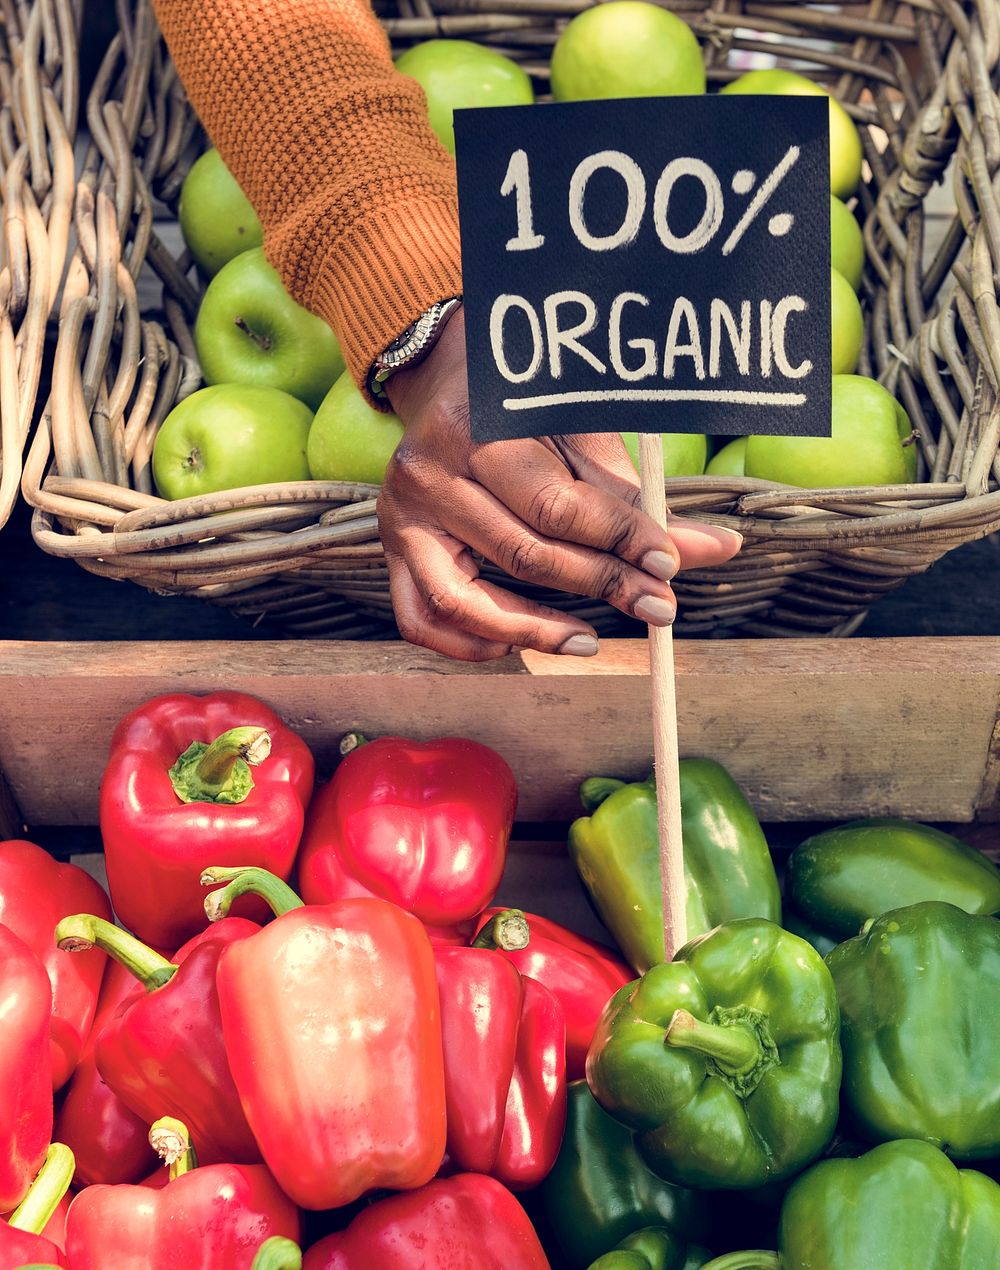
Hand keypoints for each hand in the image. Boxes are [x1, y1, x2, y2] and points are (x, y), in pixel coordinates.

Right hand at [382, 309, 741, 660]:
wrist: (453, 379)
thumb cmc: (530, 410)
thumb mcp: (584, 437)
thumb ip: (638, 501)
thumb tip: (717, 550)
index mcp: (475, 429)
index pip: (556, 507)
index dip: (619, 541)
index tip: (669, 567)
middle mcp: (428, 475)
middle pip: (523, 555)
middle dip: (601, 586)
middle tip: (658, 608)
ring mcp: (402, 517)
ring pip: (467, 599)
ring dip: (536, 630)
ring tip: (591, 641)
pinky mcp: (394, 549)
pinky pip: (422, 618)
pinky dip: (470, 643)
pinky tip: (520, 645)